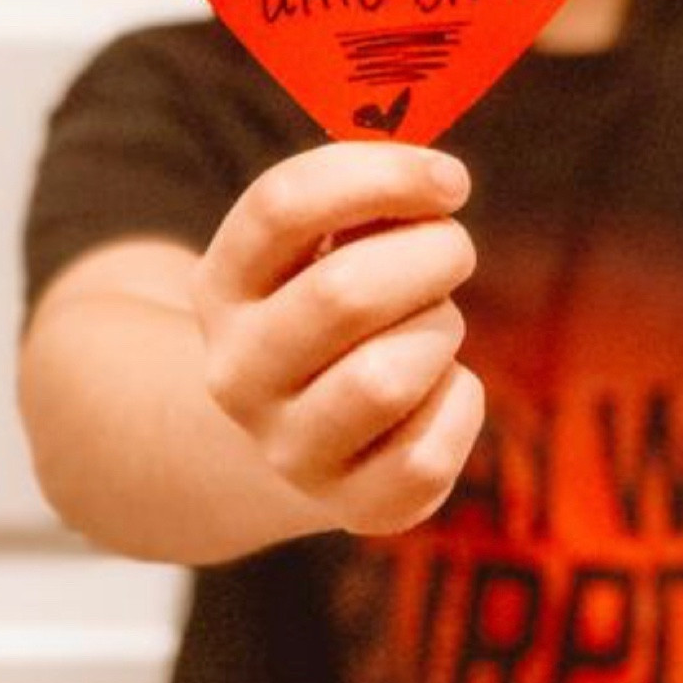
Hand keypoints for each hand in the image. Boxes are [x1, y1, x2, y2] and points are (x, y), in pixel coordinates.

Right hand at [190, 140, 484, 535]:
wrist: (300, 431)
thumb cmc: (329, 304)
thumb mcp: (317, 246)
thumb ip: (363, 200)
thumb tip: (438, 180)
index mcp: (222, 286)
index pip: (281, 205)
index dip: (379, 176)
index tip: (451, 178)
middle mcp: (237, 373)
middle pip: (343, 293)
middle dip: (429, 255)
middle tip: (454, 248)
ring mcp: (289, 449)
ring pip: (387, 376)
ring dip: (440, 330)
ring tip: (434, 324)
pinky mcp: (354, 507)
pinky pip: (430, 451)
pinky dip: (460, 402)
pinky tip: (441, 388)